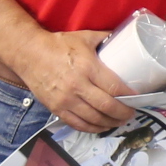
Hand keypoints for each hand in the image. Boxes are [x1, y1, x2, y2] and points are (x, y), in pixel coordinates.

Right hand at [13, 28, 136, 133]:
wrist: (28, 54)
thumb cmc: (59, 44)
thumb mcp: (85, 37)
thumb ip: (106, 39)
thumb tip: (126, 40)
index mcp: (87, 67)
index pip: (113, 87)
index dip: (129, 97)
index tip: (138, 99)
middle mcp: (77, 86)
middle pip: (107, 106)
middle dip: (123, 113)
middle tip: (131, 113)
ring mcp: (65, 100)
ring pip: (94, 119)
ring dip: (110, 123)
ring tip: (120, 121)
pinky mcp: (56, 108)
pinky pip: (78, 124)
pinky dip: (93, 128)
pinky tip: (102, 127)